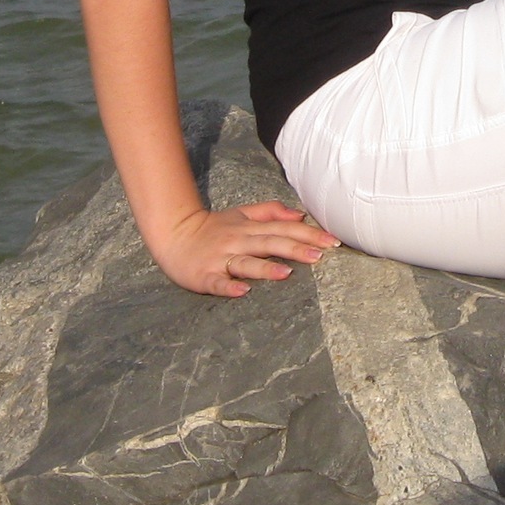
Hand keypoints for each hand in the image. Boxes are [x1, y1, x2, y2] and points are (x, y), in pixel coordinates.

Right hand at [147, 201, 342, 296]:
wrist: (172, 235)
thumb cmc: (212, 228)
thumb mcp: (241, 214)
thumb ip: (270, 212)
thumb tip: (299, 213)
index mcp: (249, 228)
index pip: (283, 228)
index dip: (308, 233)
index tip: (332, 241)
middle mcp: (237, 241)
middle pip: (269, 243)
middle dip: (295, 248)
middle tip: (320, 256)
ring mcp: (221, 259)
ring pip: (245, 262)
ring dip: (265, 268)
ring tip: (286, 273)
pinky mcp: (205, 276)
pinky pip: (218, 282)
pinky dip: (229, 287)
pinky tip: (242, 291)